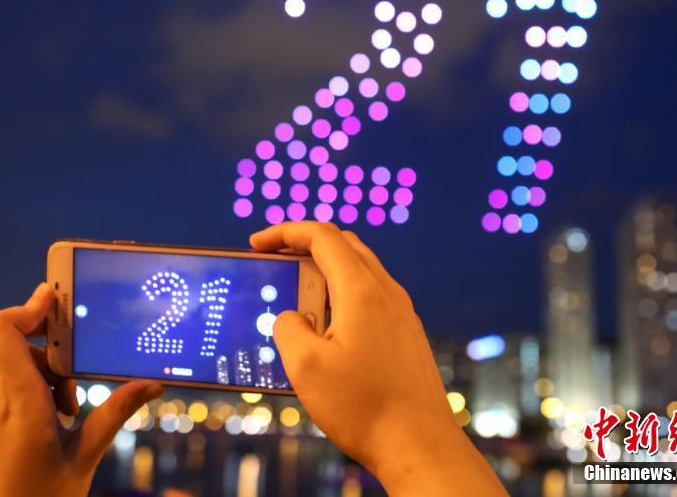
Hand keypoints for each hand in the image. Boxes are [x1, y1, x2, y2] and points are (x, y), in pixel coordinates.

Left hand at [0, 283, 163, 496]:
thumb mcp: (83, 459)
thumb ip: (114, 415)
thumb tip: (150, 383)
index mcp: (18, 403)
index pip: (2, 330)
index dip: (28, 305)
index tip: (57, 295)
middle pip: (12, 341)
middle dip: (49, 339)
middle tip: (83, 355)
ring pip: (11, 365)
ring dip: (45, 369)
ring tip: (73, 403)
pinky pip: (8, 388)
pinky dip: (36, 389)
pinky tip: (60, 419)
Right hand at [251, 222, 505, 495]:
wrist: (420, 445)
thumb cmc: (364, 408)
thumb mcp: (305, 366)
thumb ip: (288, 328)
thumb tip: (292, 317)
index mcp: (362, 291)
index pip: (322, 236)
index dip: (285, 232)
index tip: (257, 242)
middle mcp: (388, 293)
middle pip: (344, 246)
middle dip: (305, 245)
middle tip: (275, 259)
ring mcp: (402, 313)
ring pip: (359, 272)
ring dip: (324, 273)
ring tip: (295, 299)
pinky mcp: (406, 335)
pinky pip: (371, 298)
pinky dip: (342, 296)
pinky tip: (325, 329)